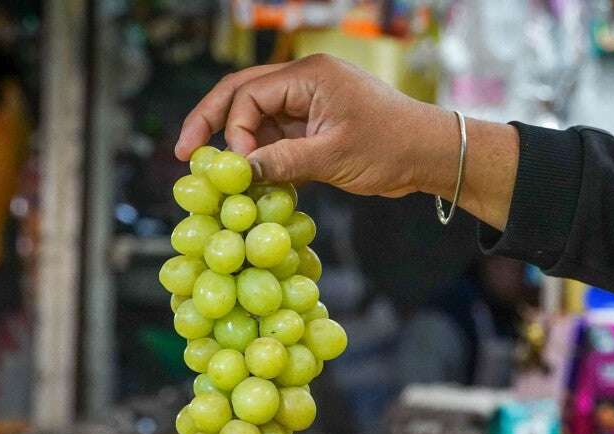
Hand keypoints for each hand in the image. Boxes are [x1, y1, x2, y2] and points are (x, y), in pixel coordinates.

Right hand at [175, 54, 518, 228]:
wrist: (428, 154)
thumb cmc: (391, 147)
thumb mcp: (332, 155)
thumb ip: (283, 161)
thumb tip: (238, 172)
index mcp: (309, 76)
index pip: (250, 94)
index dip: (233, 130)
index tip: (233, 166)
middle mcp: (304, 83)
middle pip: (243, 95)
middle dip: (212, 123)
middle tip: (185, 153)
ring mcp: (308, 104)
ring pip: (258, 119)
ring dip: (240, 145)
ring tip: (220, 175)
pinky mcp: (314, 125)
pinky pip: (277, 137)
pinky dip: (263, 156)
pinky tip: (253, 177)